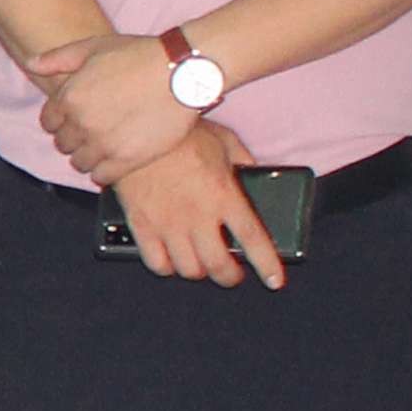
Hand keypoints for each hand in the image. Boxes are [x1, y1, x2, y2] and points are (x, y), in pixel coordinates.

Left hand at [22, 30, 196, 185]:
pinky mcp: (128, 159)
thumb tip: (30, 63)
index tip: (74, 119)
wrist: (184, 71)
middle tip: (92, 131)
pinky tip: (115, 160)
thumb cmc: (140, 55)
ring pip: (79, 163)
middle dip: (74, 138)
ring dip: (87, 156)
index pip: (48, 123)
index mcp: (69, 98)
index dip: (60, 121)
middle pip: (64, 144)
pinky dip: (103, 172)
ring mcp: (104, 144)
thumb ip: (57, 58)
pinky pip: (102, 177)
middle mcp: (82, 124)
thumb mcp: (94, 47)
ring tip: (104, 146)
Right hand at [109, 121, 283, 285]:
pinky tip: (170, 260)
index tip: (275, 280)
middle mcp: (199, 216)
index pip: (254, 241)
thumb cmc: (180, 133)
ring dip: (198, 271)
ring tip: (200, 265)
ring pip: (189, 269)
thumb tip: (251, 170)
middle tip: (231, 274)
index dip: (267, 265)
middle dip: (229, 277)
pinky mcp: (142, 225)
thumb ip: (242, 159)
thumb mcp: (223, 140)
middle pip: (219, 265)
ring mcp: (169, 224)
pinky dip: (166, 267)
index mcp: (225, 196)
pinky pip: (156, 262)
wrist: (137, 130)